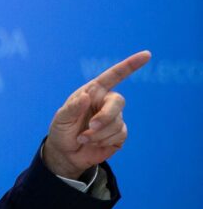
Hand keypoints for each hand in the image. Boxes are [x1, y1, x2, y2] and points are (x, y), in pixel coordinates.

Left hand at [42, 50, 150, 178]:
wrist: (66, 153)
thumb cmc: (62, 130)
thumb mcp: (61, 119)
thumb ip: (72, 108)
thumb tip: (85, 97)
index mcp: (93, 92)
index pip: (113, 76)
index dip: (130, 65)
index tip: (147, 55)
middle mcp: (106, 102)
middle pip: (118, 102)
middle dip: (106, 116)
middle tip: (91, 126)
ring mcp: (114, 118)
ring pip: (117, 123)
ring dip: (99, 134)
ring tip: (83, 137)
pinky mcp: (119, 134)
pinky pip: (119, 135)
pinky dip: (104, 141)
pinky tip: (93, 142)